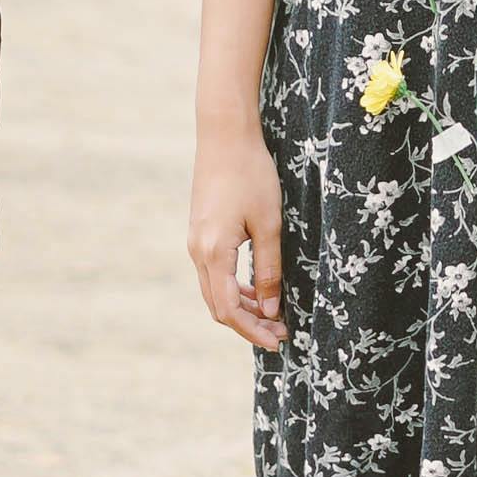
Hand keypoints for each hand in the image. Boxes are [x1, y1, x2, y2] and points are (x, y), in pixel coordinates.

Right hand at [188, 125, 286, 350]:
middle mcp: (198, 252)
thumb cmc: (251, 174)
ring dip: (242, 308)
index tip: (278, 340)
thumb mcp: (269, 224)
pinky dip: (235, 288)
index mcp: (213, 252)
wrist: (224, 136)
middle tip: (280, 333)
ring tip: (274, 315)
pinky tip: (258, 289)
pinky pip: (214, 274)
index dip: (252, 330)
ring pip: (215, 292)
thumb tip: (271, 310)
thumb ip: (269, 269)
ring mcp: (195, 243)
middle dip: (248, 325)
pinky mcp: (200, 234)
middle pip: (219, 306)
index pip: (229, 309)